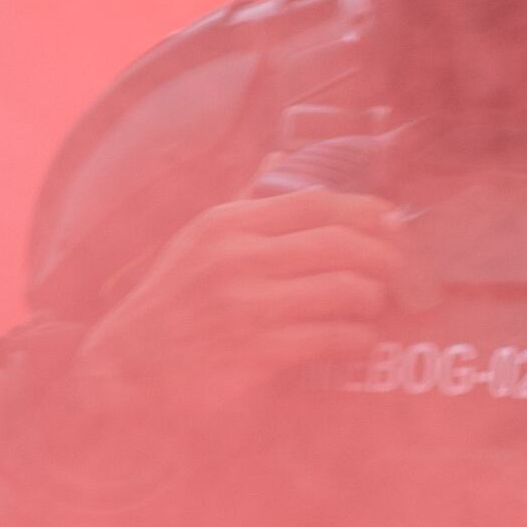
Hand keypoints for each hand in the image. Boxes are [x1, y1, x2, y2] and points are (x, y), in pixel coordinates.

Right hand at [66, 186, 412, 448]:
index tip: (394, 222)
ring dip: (372, 299)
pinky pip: (332, 336)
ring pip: (344, 289)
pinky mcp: (260, 352)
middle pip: (340, 243)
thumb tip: (282, 156)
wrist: (128, 369)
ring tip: (373, 306)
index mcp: (227, 224)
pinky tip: (358, 341)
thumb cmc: (170, 303)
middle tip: (398, 270)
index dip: (366, 211)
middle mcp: (238, 258)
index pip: (316, 202)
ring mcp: (249, 305)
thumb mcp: (196, 242)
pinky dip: (357, 339)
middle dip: (383, 256)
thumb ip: (244, 202)